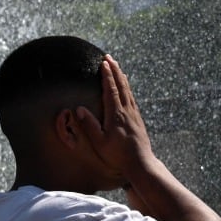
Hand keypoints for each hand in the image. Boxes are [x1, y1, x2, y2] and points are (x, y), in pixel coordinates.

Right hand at [74, 56, 152, 182]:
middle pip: (121, 85)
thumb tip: (79, 108)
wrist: (140, 163)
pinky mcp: (138, 118)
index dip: (107, 75)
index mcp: (116, 114)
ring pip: (128, 90)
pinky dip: (128, 87)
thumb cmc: (118, 155)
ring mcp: (134, 114)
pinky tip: (126, 86)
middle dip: (115, 70)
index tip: (103, 63)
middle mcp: (127, 111)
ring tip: (117, 66)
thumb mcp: (100, 142)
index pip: (112, 90)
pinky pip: (132, 97)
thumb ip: (90, 125)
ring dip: (121, 76)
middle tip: (109, 57)